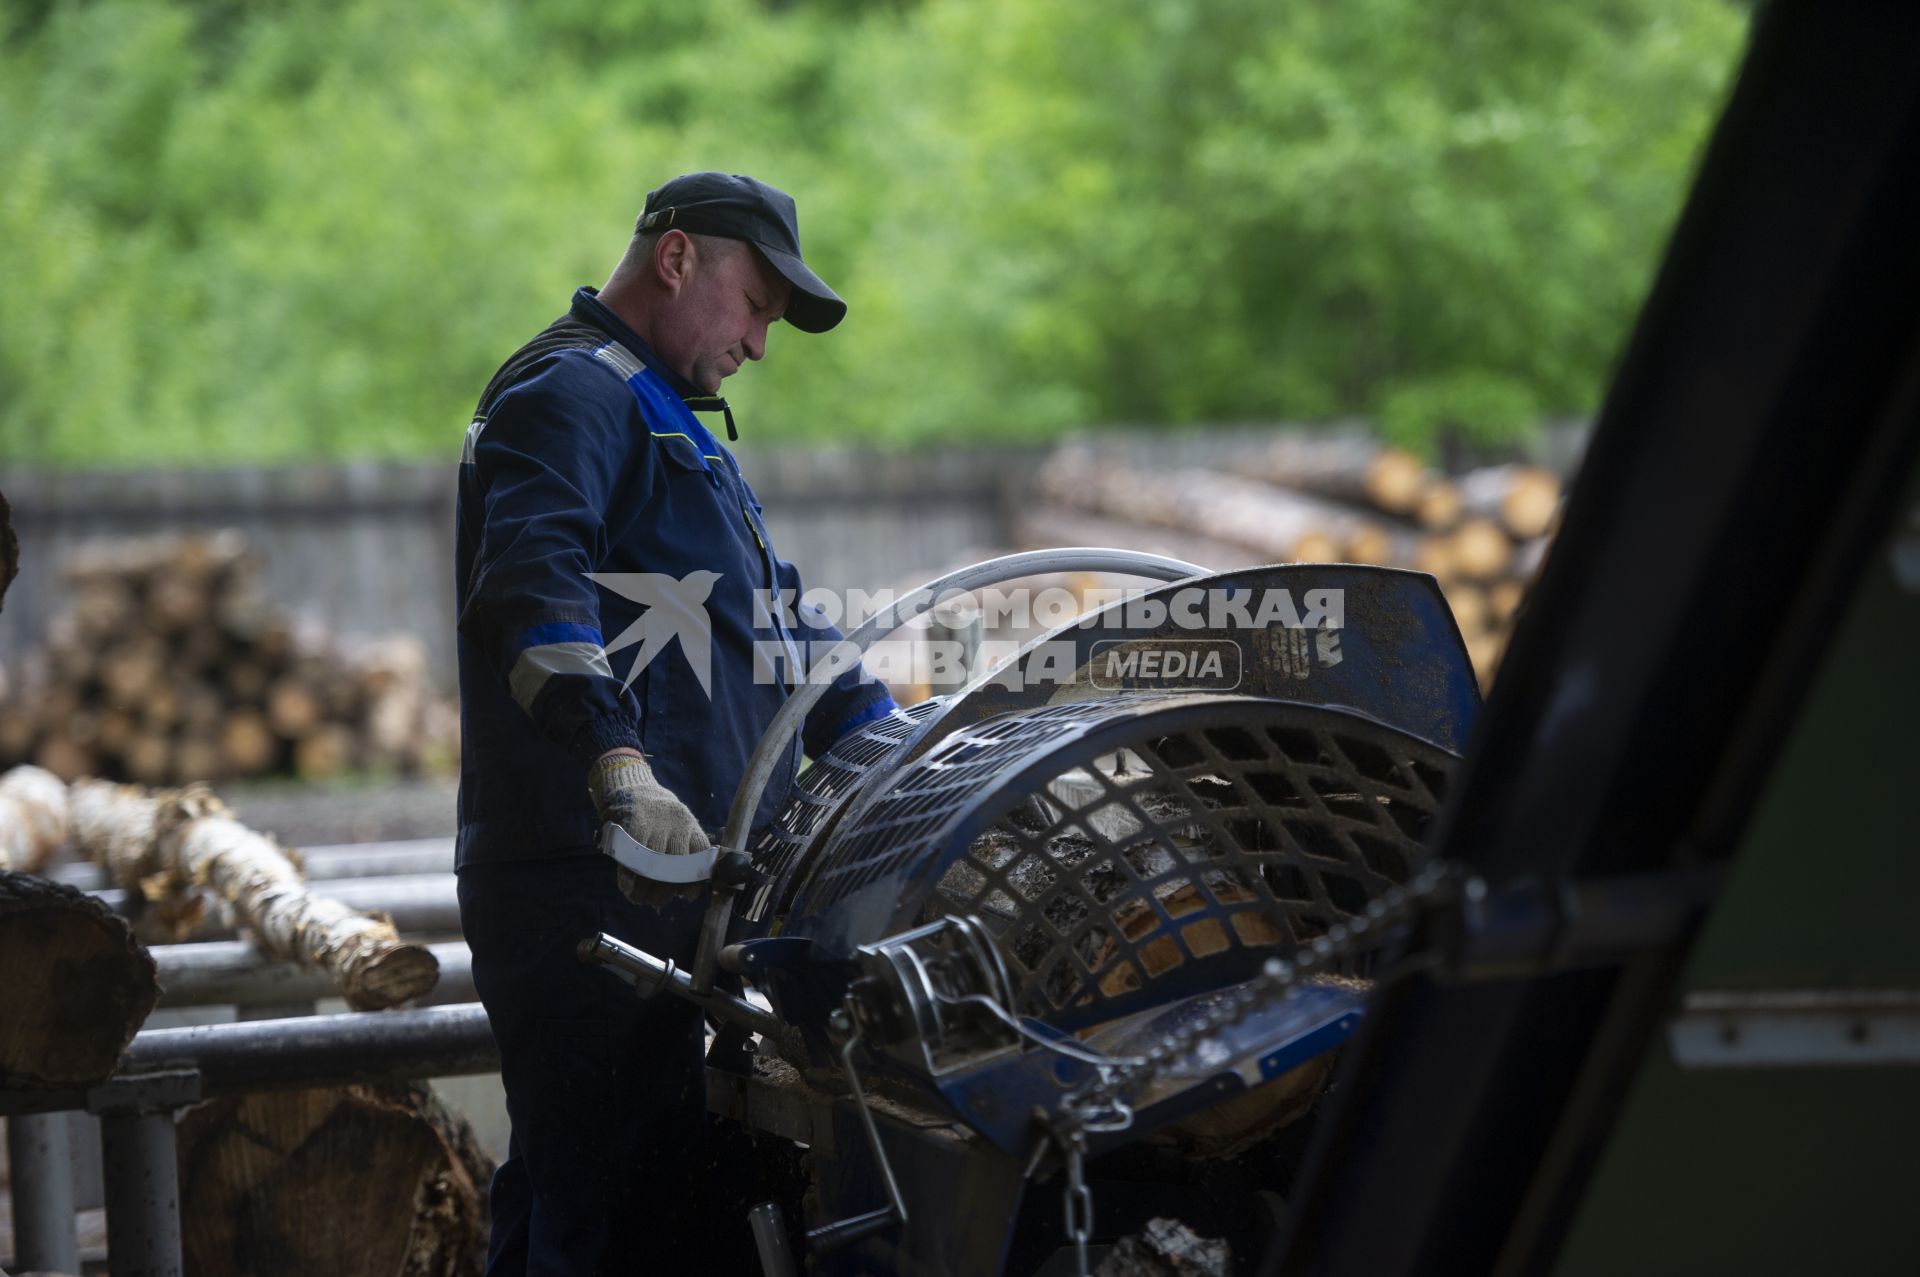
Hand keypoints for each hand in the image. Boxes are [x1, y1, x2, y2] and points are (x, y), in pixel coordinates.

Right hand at [588, 751, 709, 906]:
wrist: (632, 784)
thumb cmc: (656, 814)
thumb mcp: (676, 825)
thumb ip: (682, 851)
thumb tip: (686, 891)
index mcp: (690, 825)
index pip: (701, 854)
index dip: (696, 879)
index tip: (688, 896)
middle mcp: (678, 823)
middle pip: (678, 864)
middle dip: (668, 888)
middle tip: (659, 902)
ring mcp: (657, 823)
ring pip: (656, 863)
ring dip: (647, 887)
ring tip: (642, 899)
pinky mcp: (636, 823)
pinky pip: (634, 855)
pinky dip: (631, 876)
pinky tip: (629, 888)